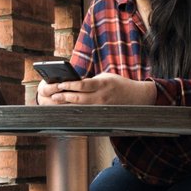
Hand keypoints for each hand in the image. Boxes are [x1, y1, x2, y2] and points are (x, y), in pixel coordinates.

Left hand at [41, 73, 156, 104]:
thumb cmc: (119, 84)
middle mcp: (102, 97)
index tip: (60, 84)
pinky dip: (76, 111)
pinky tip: (68, 110)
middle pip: (79, 98)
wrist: (137, 97)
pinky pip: (86, 113)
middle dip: (65, 97)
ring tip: (57, 102)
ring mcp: (102, 107)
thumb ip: (91, 81)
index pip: (83, 85)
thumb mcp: (106, 77)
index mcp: (103, 84)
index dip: (70, 85)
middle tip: (54, 95)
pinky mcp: (102, 114)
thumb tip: (74, 84)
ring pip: (81, 107)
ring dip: (68, 105)